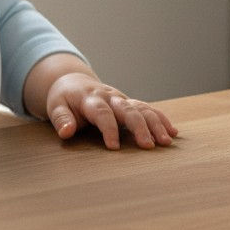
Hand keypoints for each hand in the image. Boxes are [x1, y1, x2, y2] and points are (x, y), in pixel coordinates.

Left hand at [45, 71, 177, 149]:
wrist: (72, 82)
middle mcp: (109, 97)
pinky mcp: (129, 103)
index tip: (114, 147)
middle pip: (127, 110)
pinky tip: (172, 132)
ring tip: (166, 141)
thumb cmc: (64, 99)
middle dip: (139, 127)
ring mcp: (121, 99)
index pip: (102, 113)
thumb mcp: (56, 106)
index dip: (108, 129)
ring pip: (142, 108)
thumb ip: (61, 119)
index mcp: (90, 99)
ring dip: (155, 124)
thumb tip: (66, 132)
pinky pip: (148, 108)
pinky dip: (161, 119)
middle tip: (148, 146)